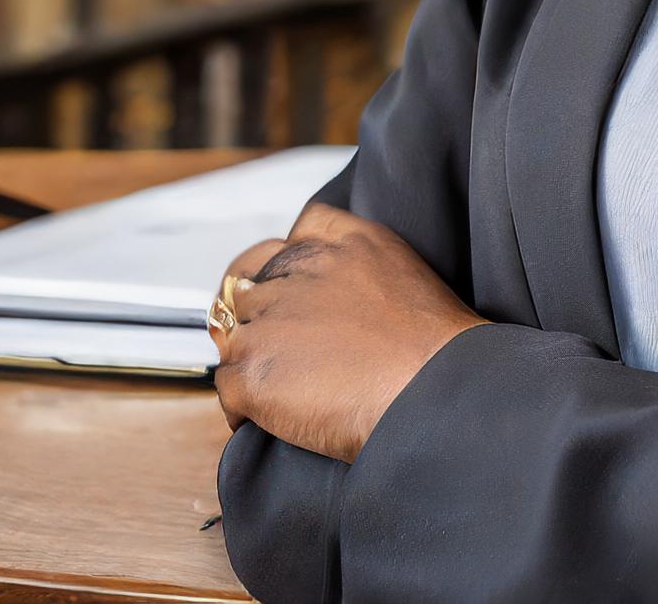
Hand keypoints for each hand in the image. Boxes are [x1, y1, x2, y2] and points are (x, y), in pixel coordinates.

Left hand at [211, 201, 489, 462]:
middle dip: (261, 318)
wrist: (431, 386)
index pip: (288, 238)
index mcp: (338, 243)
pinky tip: (269, 418)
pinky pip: (226, 388)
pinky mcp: (253, 372)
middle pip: (249, 288)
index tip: (288, 296)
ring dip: (251, 359)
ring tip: (280, 388)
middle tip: (283, 351)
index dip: (280, 270)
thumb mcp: (402, 268)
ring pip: (233, 336)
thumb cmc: (431, 342)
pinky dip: (242, 407)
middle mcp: (297, 271)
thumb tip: (336, 294)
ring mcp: (268, 322)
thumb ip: (358, 263)